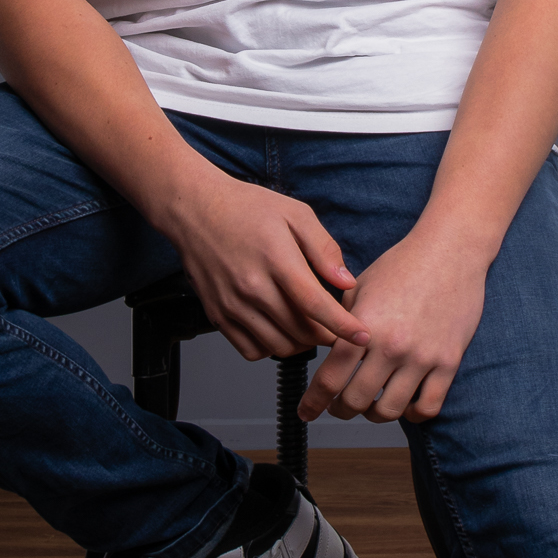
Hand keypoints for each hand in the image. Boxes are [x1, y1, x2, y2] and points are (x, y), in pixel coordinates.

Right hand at [163, 173, 372, 366]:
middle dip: (326, 335)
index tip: (363, 336)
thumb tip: (346, 281)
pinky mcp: (217, 314)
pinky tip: (279, 328)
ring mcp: (232, 304)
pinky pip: (251, 350)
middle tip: (334, 325)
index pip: (316, 305)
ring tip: (308, 326)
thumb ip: (324, 249)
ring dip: (301, 344)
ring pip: (279, 346)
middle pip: (301, 331)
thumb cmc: (246, 207)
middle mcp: (252, 287)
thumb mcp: (295, 214)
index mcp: (276, 259)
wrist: (194, 209)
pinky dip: (271, 348)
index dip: (343, 326)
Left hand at [296, 225, 486, 425]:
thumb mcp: (360, 288)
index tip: (306, 412)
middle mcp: (392, 345)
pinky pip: (428, 407)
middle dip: (341, 410)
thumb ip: (340, 321)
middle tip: (338, 407)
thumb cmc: (403, 264)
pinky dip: (413, 414)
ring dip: (373, 414)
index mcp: (364, 325)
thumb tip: (322, 350)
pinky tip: (406, 405)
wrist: (451, 250)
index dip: (313, 402)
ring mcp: (422, 356)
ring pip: (390, 410)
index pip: (330, 378)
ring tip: (370, 405)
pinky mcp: (449, 362)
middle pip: (356, 401)